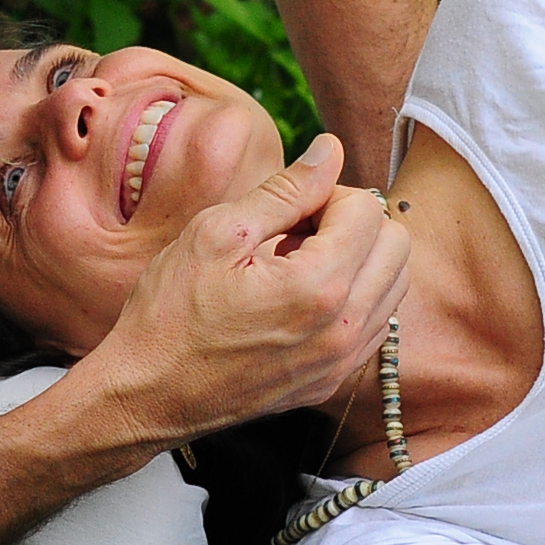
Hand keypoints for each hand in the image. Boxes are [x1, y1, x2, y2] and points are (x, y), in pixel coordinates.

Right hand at [84, 132, 410, 449]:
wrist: (148, 394)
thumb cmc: (171, 312)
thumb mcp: (218, 233)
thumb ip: (285, 189)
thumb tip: (331, 149)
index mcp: (317, 286)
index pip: (367, 210)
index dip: (328, 194)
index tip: (288, 209)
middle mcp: (343, 329)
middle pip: (396, 244)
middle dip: (353, 224)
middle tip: (298, 230)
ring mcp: (341, 362)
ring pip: (394, 285)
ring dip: (358, 261)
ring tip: (299, 264)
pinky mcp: (332, 382)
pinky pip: (374, 325)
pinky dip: (353, 298)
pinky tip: (303, 298)